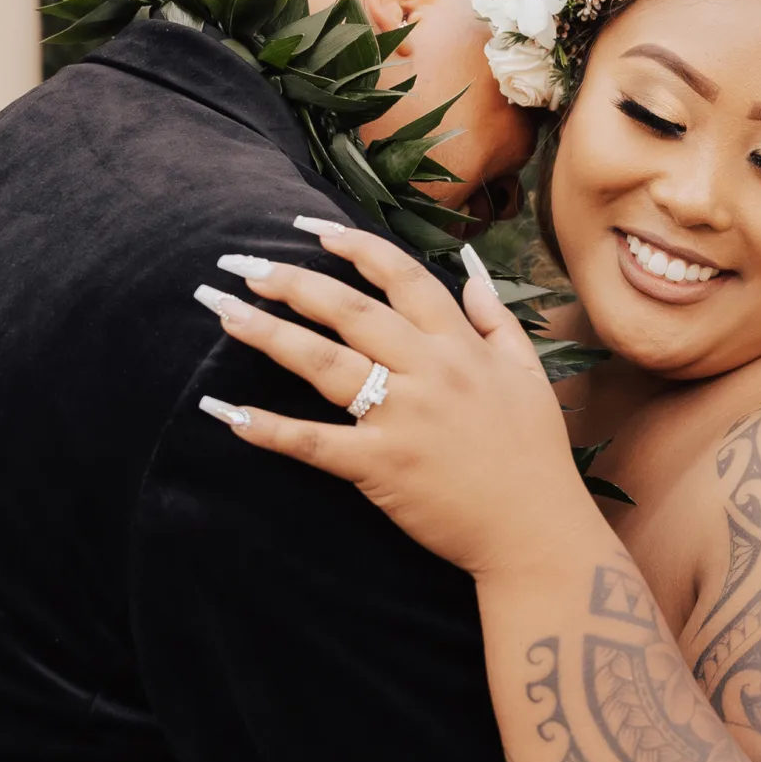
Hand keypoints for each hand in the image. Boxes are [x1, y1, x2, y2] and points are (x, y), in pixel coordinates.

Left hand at [195, 226, 594, 579]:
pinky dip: (269, 428)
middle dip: (293, 282)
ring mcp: (403, 418)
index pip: (402, 278)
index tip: (312, 230)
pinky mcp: (381, 467)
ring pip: (325, 364)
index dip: (355, 248)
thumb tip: (473, 279)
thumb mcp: (529, 376)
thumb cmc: (535, 457)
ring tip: (223, 311)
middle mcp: (429, 372)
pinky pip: (315, 442)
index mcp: (461, 347)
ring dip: (269, 334)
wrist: (537, 531)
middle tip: (243, 264)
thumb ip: (498, 323)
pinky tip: (227, 411)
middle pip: (350, 311)